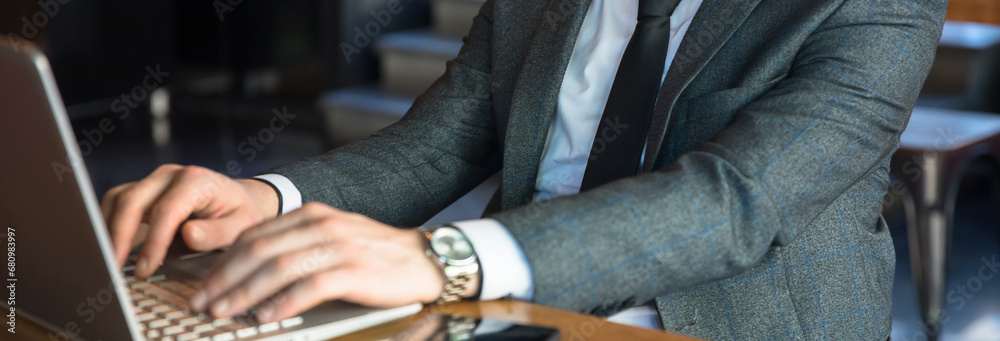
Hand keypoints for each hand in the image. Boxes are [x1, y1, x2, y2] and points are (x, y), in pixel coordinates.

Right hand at [101, 164, 278, 276]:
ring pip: (118, 199)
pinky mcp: (142, 190)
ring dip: (107, 229)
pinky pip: (116, 203)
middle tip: (113, 268)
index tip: (145, 268)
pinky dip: (107, 224)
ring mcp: (153, 181)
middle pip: (132, 200)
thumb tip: (189, 234)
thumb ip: (218, 232)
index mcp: (196, 181)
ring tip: (105, 261)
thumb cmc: (240, 214)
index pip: (166, 211)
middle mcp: (170, 175)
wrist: (237, 200)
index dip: (152, 241)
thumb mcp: (241, 225)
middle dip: (119, 236)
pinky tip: (108, 248)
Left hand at [188, 202, 452, 322]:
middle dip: (224, 280)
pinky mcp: (356, 270)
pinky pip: (311, 287)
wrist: (425, 260)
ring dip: (245, 293)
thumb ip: (296, 246)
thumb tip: (249, 274)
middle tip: (203, 304)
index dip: (222, 262)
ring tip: (225, 313)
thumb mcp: (332, 238)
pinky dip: (285, 303)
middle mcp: (322, 225)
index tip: (202, 287)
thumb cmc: (375, 256)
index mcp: (311, 214)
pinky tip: (268, 317)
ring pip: (278, 267)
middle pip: (258, 250)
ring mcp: (339, 246)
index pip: (254, 235)